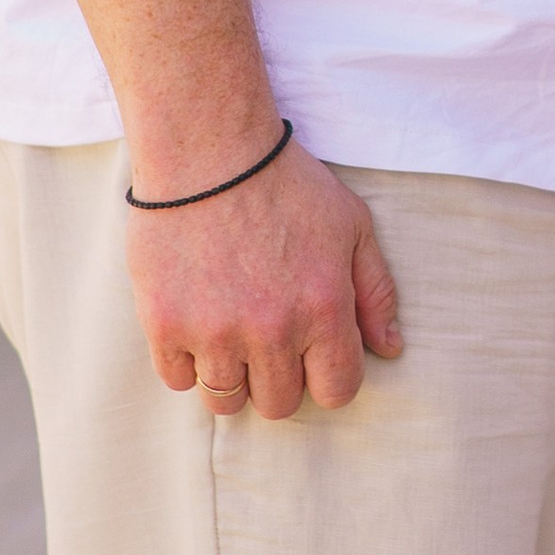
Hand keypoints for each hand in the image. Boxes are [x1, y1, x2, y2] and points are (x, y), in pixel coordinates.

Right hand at [128, 140, 402, 418]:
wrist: (209, 150)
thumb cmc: (287, 183)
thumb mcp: (352, 225)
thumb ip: (376, 291)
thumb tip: (390, 348)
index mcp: (324, 308)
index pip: (338, 391)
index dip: (329, 376)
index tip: (314, 354)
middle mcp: (272, 330)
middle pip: (280, 404)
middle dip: (280, 378)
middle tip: (269, 335)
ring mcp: (214, 332)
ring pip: (225, 401)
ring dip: (232, 375)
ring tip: (232, 332)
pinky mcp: (164, 325)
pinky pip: (178, 379)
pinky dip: (187, 360)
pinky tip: (197, 319)